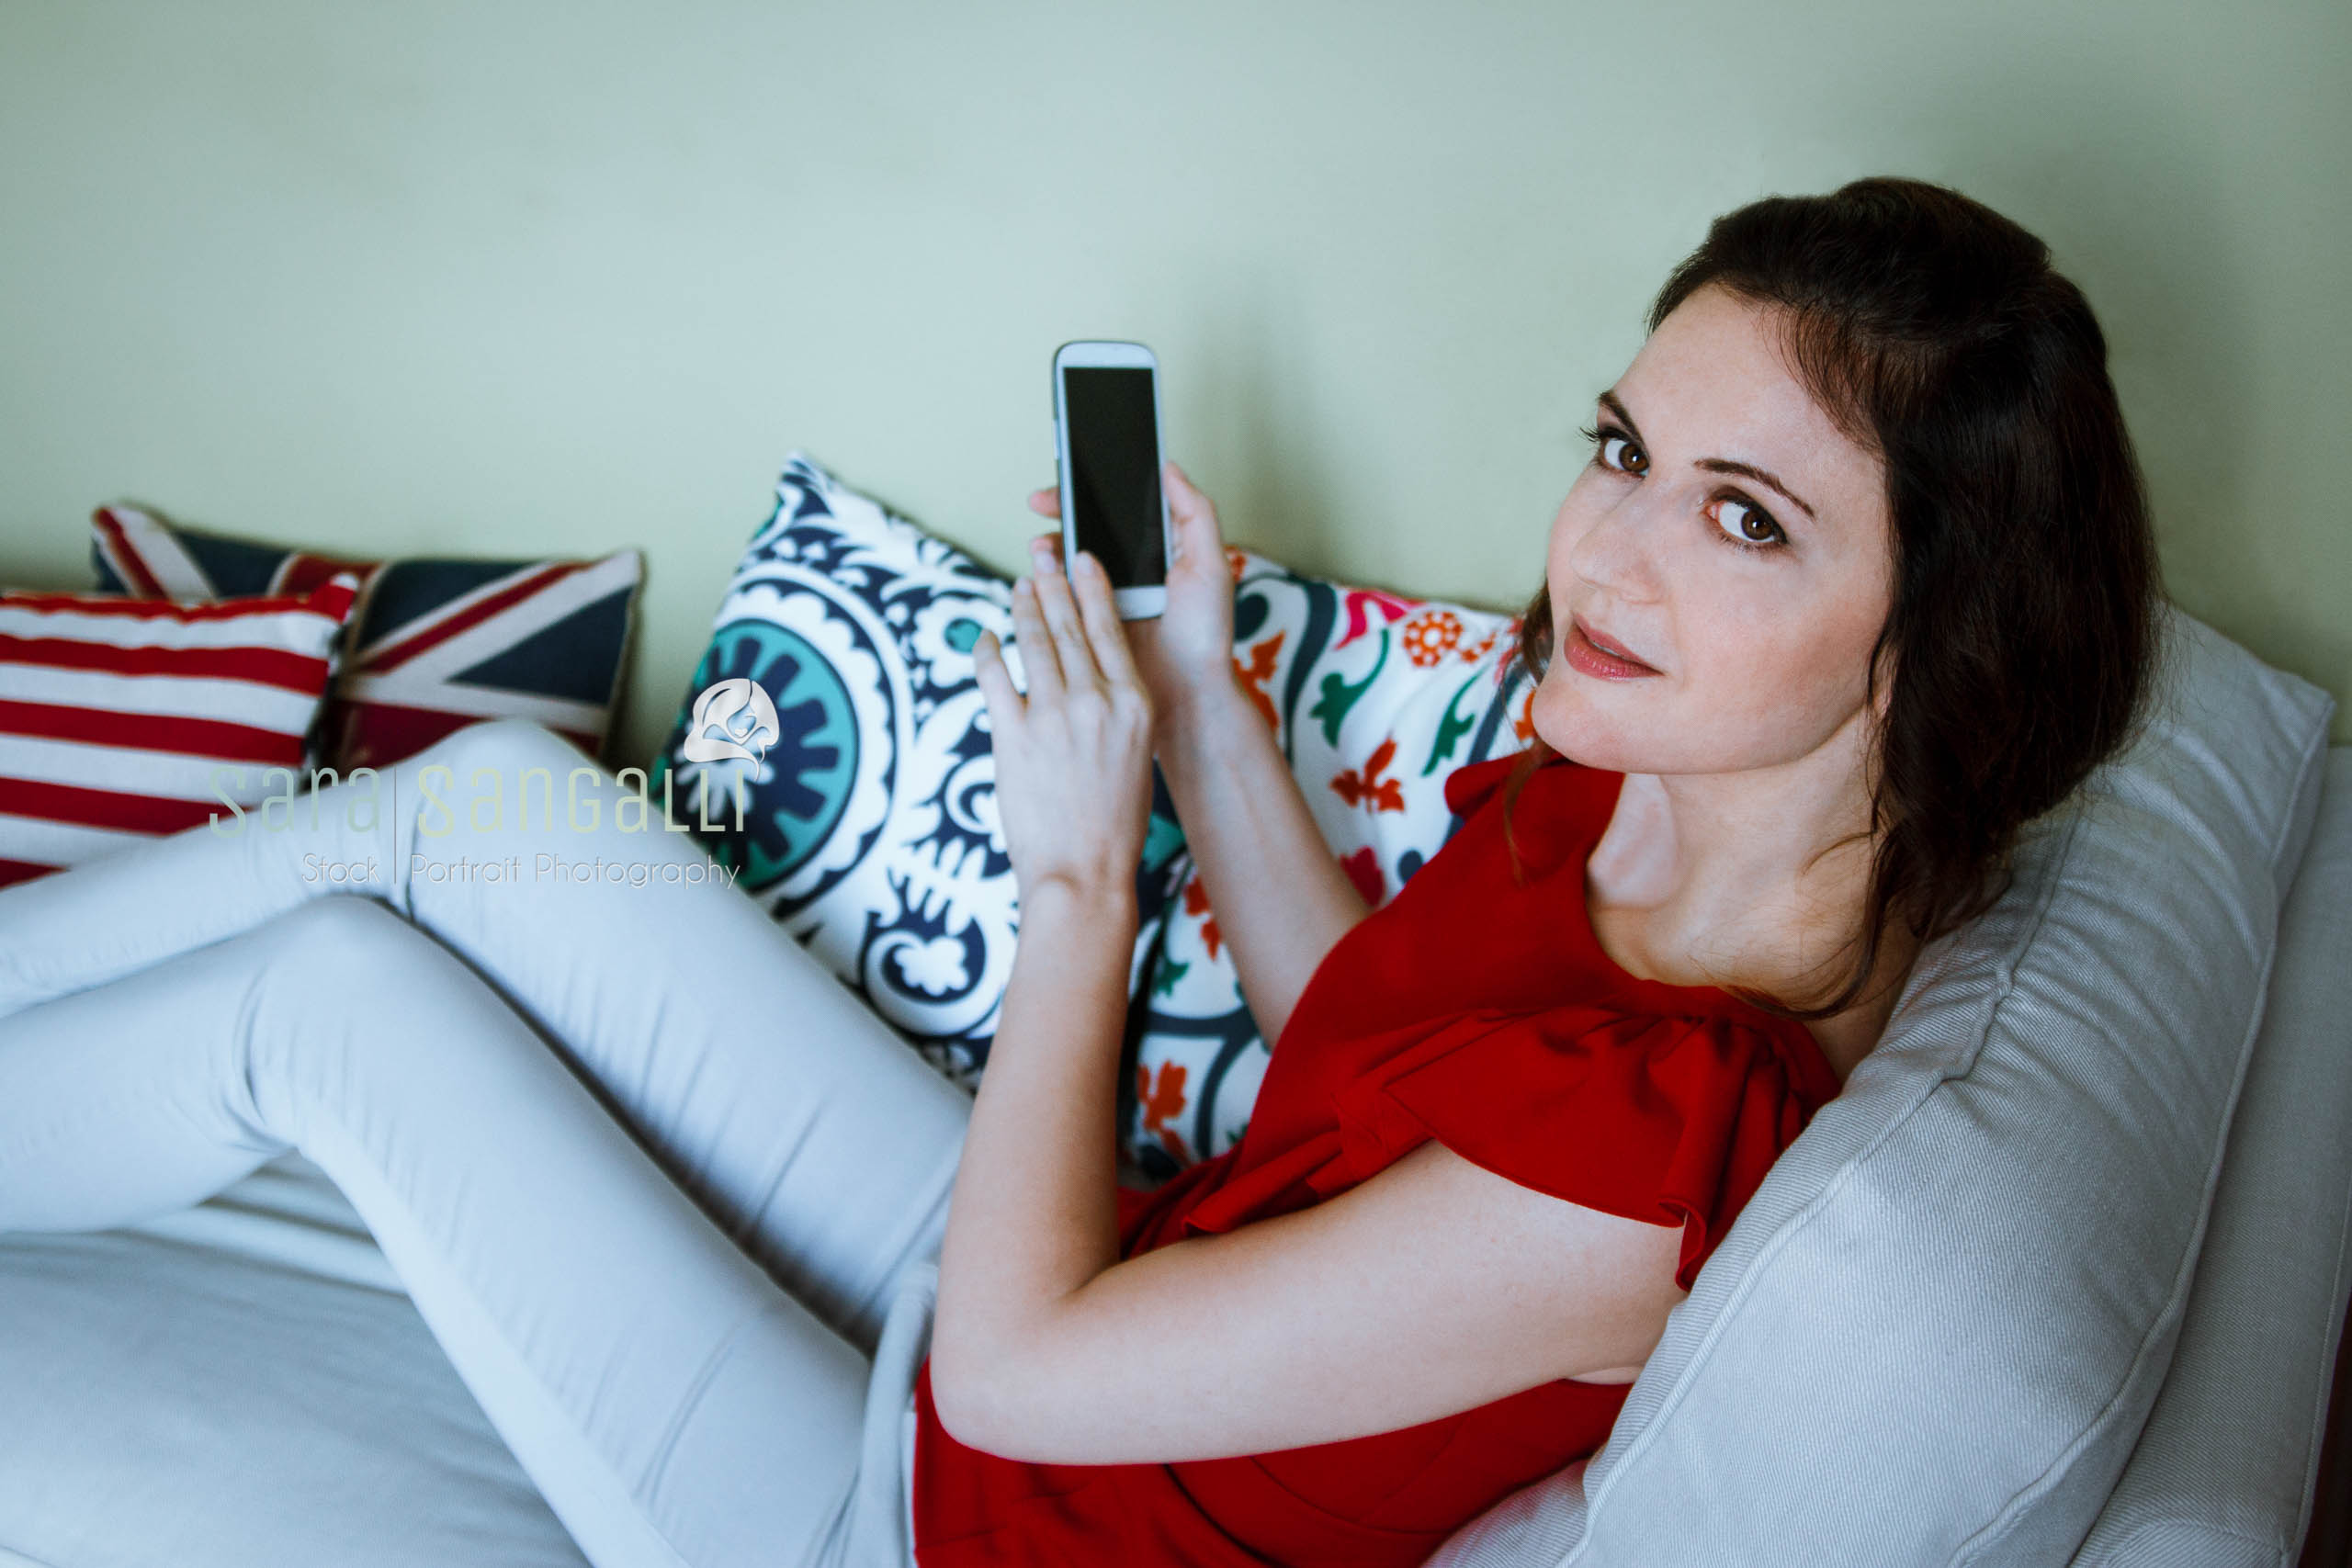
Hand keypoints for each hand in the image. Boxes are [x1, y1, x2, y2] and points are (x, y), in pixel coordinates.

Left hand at [972, 537, 1155, 905]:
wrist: (1083, 872)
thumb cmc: (1113, 824)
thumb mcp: (1135, 757)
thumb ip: (1117, 713)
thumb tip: (1090, 681)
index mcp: (1134, 704)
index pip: (1110, 630)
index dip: (1092, 589)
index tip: (1082, 560)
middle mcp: (1097, 701)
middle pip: (1070, 626)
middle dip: (1053, 582)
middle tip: (1042, 553)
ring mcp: (1053, 716)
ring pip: (1035, 642)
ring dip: (1023, 607)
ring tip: (1018, 584)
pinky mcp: (1013, 736)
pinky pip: (995, 678)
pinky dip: (988, 652)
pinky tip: (985, 637)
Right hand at [1026, 460, 1233, 728]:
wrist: (1186, 694)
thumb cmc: (1205, 634)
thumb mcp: (1211, 567)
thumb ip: (1196, 515)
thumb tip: (1170, 468)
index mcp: (1158, 550)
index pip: (1122, 509)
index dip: (1096, 490)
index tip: (1074, 477)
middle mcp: (1130, 568)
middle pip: (1090, 527)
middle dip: (1063, 511)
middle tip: (1041, 502)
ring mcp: (1107, 595)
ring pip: (1069, 558)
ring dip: (1050, 546)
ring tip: (1041, 545)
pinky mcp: (1088, 621)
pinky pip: (1062, 594)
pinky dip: (1046, 581)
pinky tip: (1038, 574)